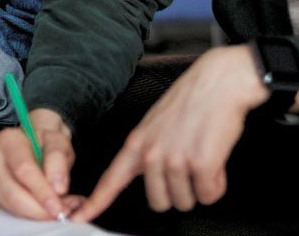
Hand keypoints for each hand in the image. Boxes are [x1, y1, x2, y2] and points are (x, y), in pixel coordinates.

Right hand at [0, 108, 84, 220]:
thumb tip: (57, 187)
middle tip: (61, 211)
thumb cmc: (45, 142)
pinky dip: (29, 213)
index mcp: (8, 139)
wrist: (36, 143)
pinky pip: (10, 210)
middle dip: (38, 208)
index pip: (23, 169)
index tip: (58, 206)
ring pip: (11, 205)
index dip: (41, 191)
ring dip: (36, 212)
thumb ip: (59, 160)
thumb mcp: (59, 142)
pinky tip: (43, 205)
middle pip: (12, 192)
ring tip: (57, 206)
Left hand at [76, 45, 269, 220]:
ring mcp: (175, 160)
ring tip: (203, 158)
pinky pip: (209, 195)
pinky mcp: (201, 164)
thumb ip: (147, 151)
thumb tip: (149, 176)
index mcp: (137, 143)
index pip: (111, 179)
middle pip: (159, 203)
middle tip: (188, 168)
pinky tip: (216, 161)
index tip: (79, 216)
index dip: (95, 202)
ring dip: (199, 187)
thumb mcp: (155, 124)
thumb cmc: (192, 101)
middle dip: (177, 192)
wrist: (219, 82)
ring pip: (185, 202)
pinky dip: (217, 184)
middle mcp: (151, 154)